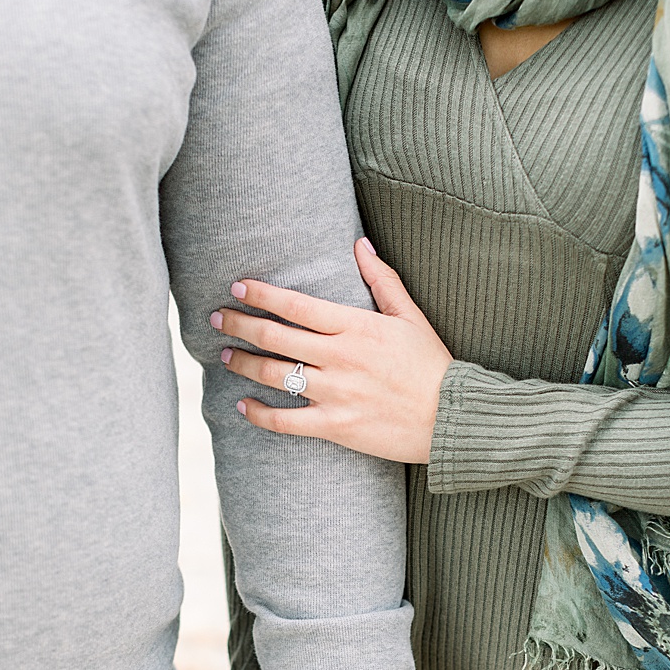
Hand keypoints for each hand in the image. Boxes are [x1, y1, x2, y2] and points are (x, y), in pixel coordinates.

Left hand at [212, 238, 452, 462]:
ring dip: (243, 364)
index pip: (296, 305)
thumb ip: (382, 279)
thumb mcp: (411, 317)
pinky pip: (285, 421)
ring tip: (225, 356)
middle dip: (240, 324)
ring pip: (274, 375)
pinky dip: (259, 414)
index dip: (262, 294)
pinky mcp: (336, 426)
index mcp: (357, 327)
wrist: (452, 417)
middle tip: (217, 318)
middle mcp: (341, 358)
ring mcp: (336, 393)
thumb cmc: (432, 366)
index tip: (237, 287)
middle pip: (275, 337)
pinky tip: (244, 405)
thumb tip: (360, 244)